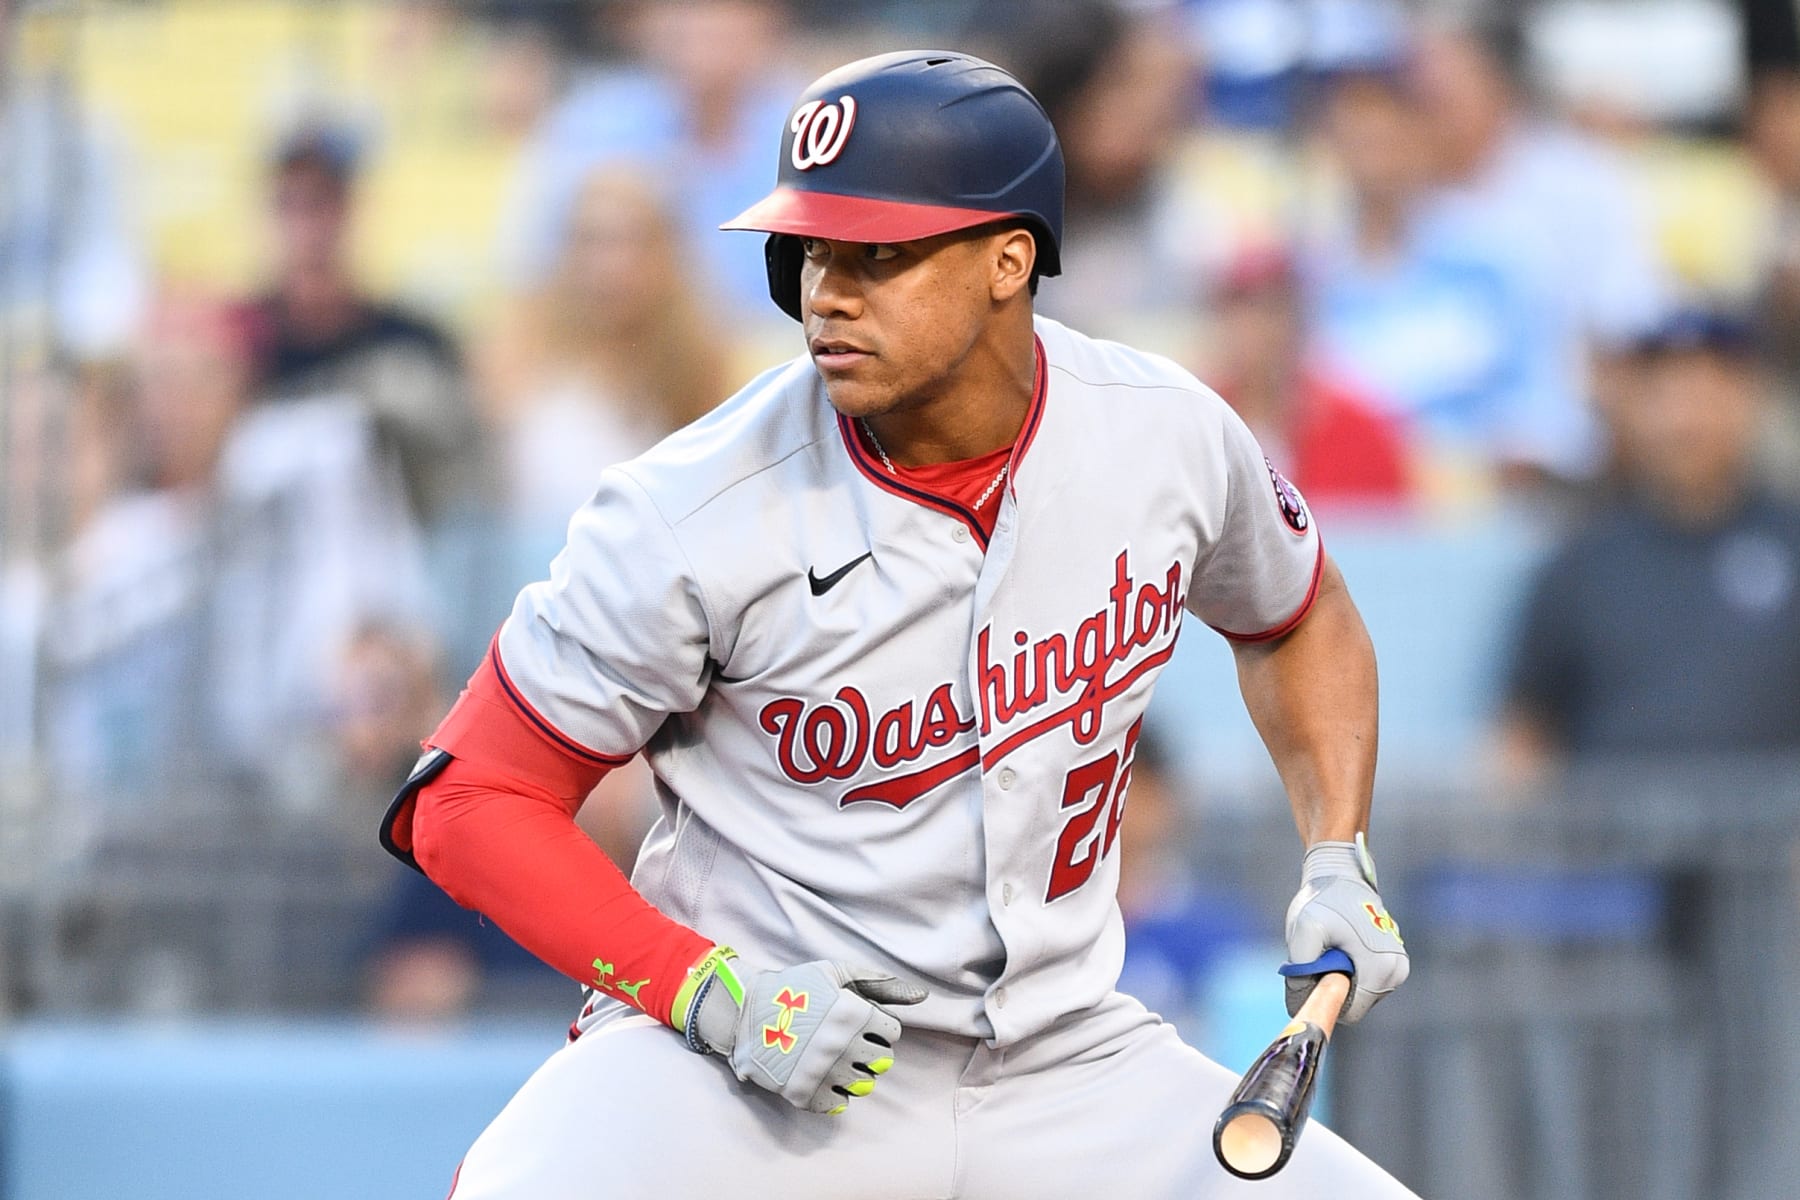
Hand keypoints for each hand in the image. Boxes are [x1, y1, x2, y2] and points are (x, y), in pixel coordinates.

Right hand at [672, 947, 927, 1112]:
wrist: (745, 1011)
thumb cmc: (795, 987)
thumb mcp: (837, 972)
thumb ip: (881, 984)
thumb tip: (922, 998)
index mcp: (853, 1014)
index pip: (892, 1033)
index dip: (880, 1027)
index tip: (863, 1024)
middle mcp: (843, 1046)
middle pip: (882, 1061)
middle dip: (870, 1051)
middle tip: (849, 1042)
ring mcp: (824, 1072)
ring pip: (864, 1085)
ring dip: (855, 1073)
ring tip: (835, 1059)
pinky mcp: (805, 1093)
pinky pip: (839, 1104)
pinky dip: (835, 1093)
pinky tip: (823, 1076)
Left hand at [1283, 834, 1407, 1023]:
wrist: (1341, 872)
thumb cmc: (1324, 900)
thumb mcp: (1304, 931)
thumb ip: (1301, 972)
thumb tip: (1300, 1004)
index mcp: (1381, 969)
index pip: (1350, 1012)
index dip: (1326, 998)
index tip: (1313, 974)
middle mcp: (1397, 971)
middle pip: (1355, 1003)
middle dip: (1333, 985)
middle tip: (1321, 954)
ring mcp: (1398, 966)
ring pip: (1358, 992)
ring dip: (1340, 976)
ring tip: (1332, 945)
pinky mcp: (1392, 959)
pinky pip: (1364, 979)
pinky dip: (1348, 968)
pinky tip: (1341, 944)